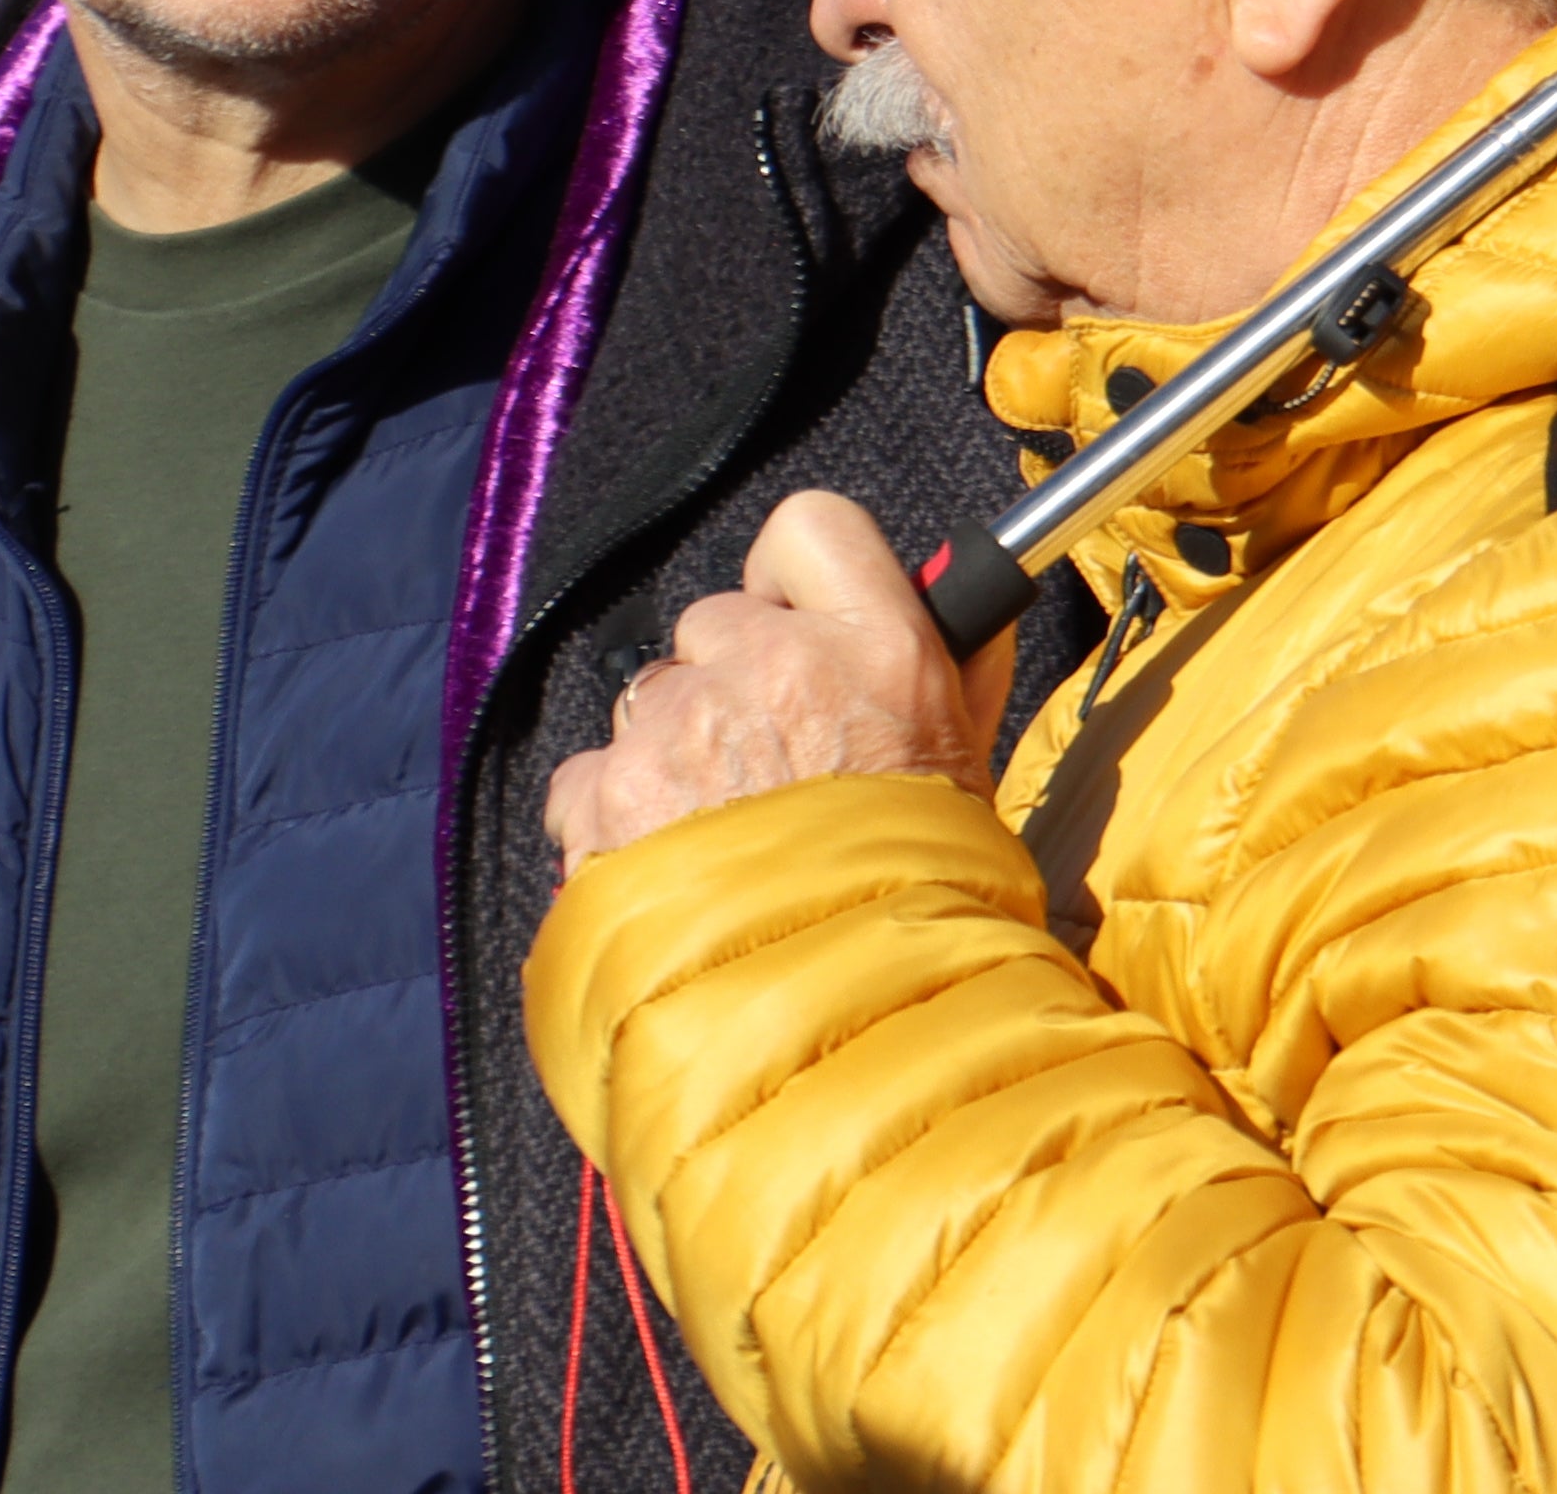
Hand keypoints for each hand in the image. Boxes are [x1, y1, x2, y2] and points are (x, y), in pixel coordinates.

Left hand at [545, 493, 1012, 871]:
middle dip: (727, 684)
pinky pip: (585, 778)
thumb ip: (957, 671)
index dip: (789, 579)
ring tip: (719, 841)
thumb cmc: (929, 903)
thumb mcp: (972, 766)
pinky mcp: (608, 802)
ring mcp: (680, 734)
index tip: (792, 625)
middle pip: (711, 624)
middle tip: (767, 768)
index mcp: (876, 648)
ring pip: (646, 702)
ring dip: (670, 756)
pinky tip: (669, 871)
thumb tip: (969, 606)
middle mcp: (770, 670)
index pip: (808, 528)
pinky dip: (612, 821)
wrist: (856, 1027)